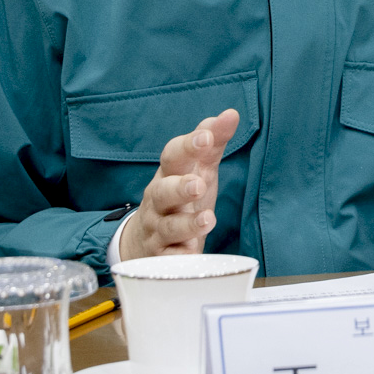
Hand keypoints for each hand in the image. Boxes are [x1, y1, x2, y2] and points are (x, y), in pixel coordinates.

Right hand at [118, 109, 238, 260]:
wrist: (143, 242)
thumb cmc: (178, 198)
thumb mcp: (196, 168)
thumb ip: (212, 142)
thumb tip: (230, 114)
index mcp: (168, 175)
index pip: (173, 156)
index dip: (188, 146)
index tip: (206, 136)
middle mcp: (158, 201)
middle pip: (162, 192)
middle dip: (179, 187)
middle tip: (198, 184)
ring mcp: (158, 230)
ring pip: (167, 227)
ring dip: (187, 224)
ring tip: (207, 220)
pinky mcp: (162, 258)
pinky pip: (169, 260)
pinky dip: (179, 258)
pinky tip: (191, 254)